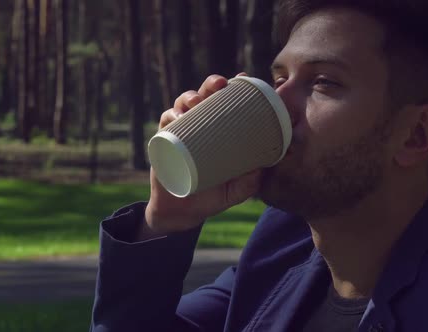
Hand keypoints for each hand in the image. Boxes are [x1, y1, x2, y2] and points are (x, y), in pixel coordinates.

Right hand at [139, 74, 261, 239]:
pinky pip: (165, 123)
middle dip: (211, 84)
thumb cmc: (212, 195)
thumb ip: (250, 182)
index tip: (243, 77)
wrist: (183, 212)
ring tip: (197, 102)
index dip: (234, 86)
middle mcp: (198, 126)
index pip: (225, 102)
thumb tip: (264, 166)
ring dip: (189, 97)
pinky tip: (177, 116)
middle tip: (220, 85)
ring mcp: (180, 132)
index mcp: (217, 130)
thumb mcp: (236, 190)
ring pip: (182, 105)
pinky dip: (170, 116)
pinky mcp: (163, 143)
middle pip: (204, 96)